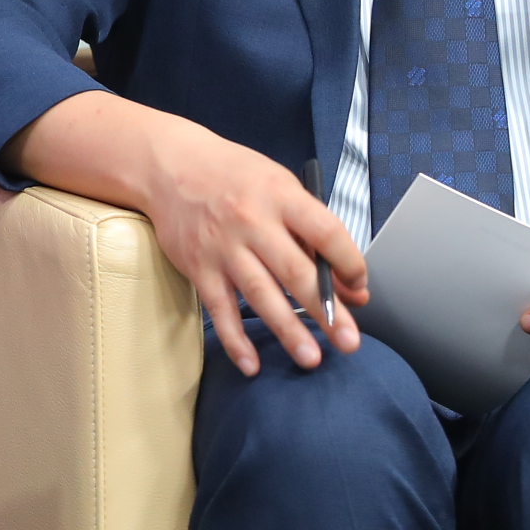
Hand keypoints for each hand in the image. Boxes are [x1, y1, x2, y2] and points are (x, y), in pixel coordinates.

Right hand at [4, 89, 366, 376]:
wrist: (170, 166)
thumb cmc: (235, 177)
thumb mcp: (280, 187)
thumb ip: (313, 232)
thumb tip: (351, 285)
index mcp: (281, 196)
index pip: (326, 233)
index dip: (349, 263)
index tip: (359, 287)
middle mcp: (252, 222)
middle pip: (296, 272)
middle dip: (326, 310)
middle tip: (349, 341)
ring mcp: (223, 247)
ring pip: (260, 295)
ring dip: (287, 330)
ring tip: (311, 358)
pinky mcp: (199, 267)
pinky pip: (220, 309)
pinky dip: (235, 339)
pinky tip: (251, 364)